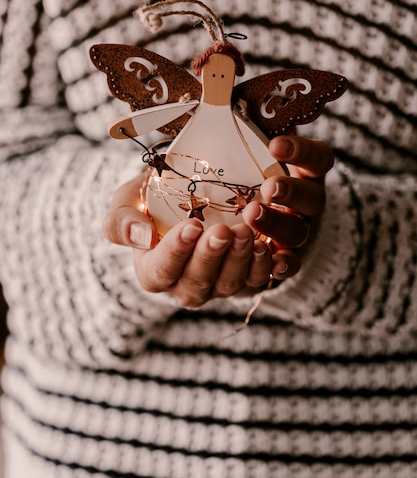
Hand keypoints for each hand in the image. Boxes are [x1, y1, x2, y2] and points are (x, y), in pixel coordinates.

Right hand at [103, 135, 332, 306]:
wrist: (186, 192)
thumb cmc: (151, 198)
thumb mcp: (126, 201)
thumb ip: (121, 220)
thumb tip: (141, 236)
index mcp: (154, 271)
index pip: (161, 271)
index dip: (176, 252)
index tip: (191, 225)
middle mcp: (186, 285)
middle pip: (198, 283)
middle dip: (213, 257)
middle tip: (225, 230)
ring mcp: (218, 284)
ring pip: (230, 284)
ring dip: (240, 261)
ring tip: (248, 234)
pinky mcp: (246, 277)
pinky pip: (257, 280)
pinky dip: (266, 267)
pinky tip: (270, 247)